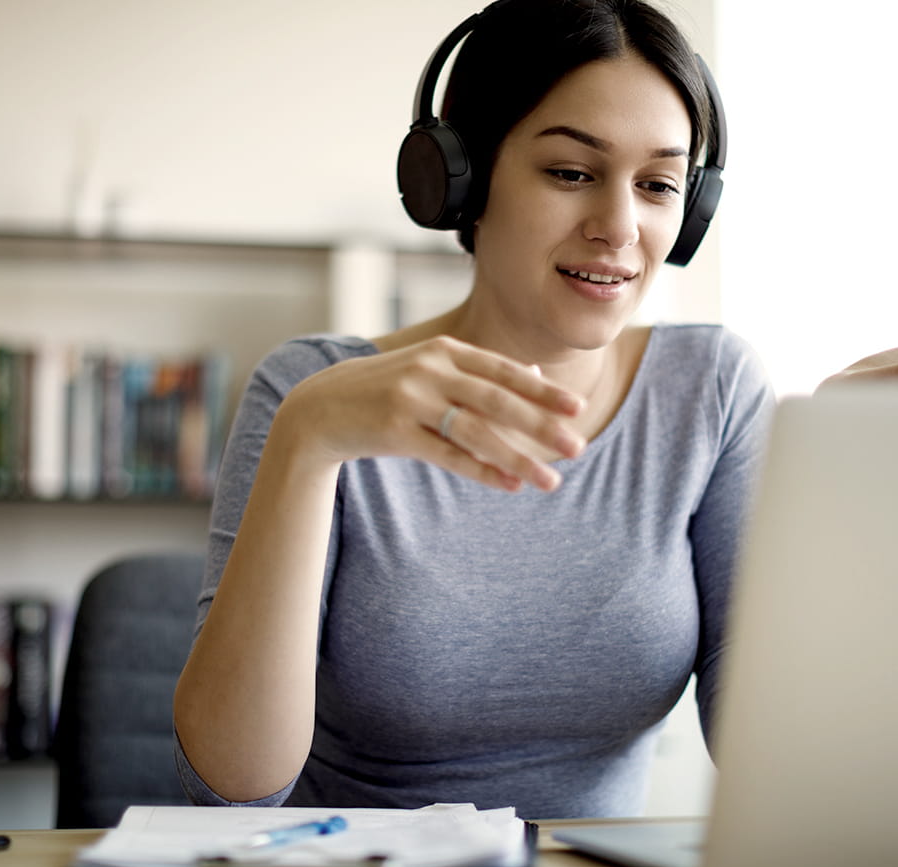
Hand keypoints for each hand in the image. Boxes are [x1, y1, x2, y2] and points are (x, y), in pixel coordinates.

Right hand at [278, 335, 586, 492]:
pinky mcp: (394, 430)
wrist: (320, 407)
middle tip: (577, 447)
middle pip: (497, 400)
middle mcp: (430, 369)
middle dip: (541, 425)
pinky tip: (510, 485)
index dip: (542, 389)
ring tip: (549, 480)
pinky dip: (482, 471)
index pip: (503, 370)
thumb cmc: (387, 389)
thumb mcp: (432, 369)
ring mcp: (411, 398)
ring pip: (476, 431)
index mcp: (444, 349)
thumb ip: (481, 371)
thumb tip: (537, 371)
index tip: (576, 408)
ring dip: (517, 457)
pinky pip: (447, 455)